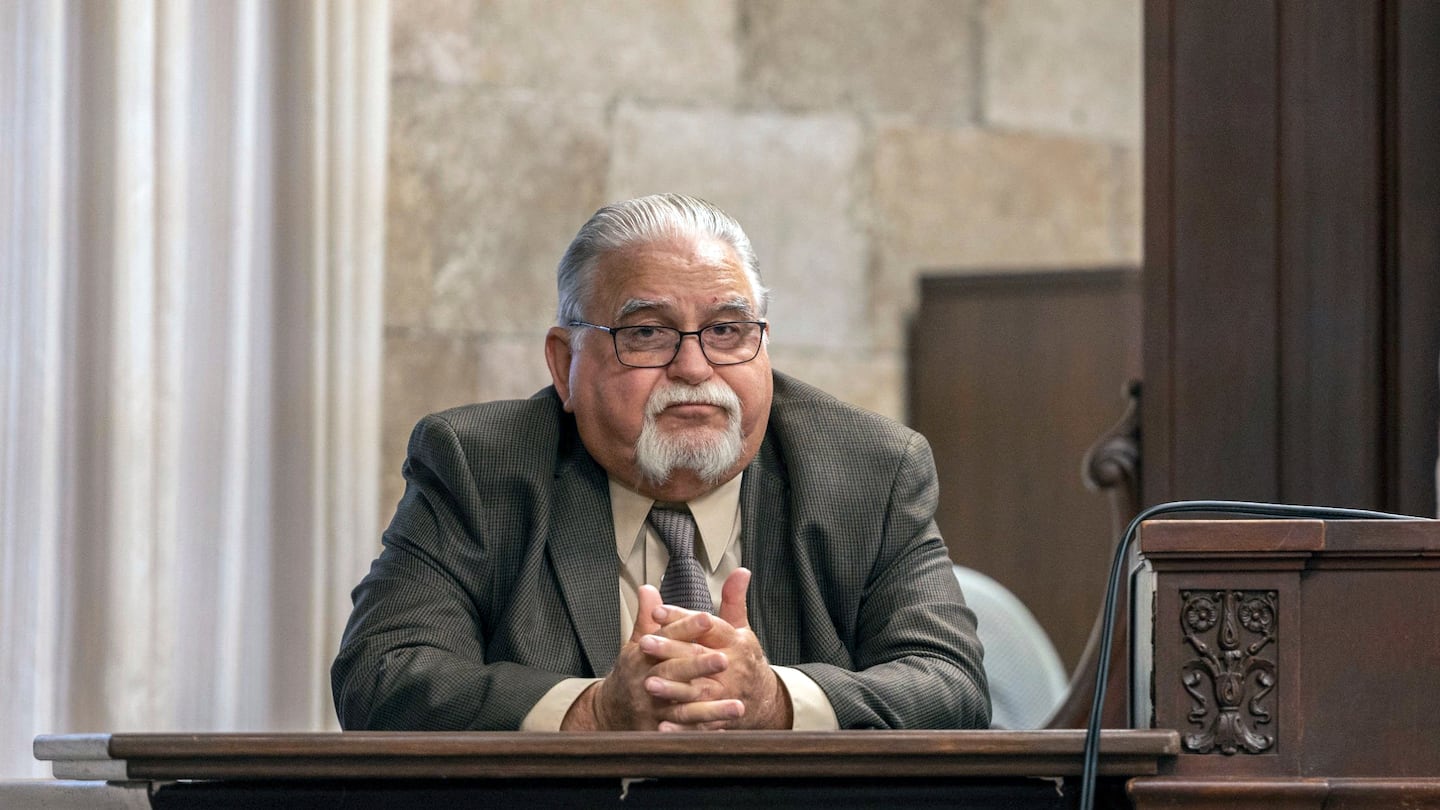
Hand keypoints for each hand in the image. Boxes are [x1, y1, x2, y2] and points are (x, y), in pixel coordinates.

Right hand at [561, 584, 733, 729]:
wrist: (610, 711)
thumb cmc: (632, 672)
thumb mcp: (637, 643)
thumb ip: (648, 617)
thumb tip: (648, 588)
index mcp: (642, 655)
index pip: (666, 637)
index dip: (687, 627)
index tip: (707, 618)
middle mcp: (645, 679)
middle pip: (673, 670)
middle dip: (699, 665)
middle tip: (724, 660)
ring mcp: (651, 707)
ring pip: (683, 705)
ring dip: (711, 708)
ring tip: (738, 706)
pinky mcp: (657, 729)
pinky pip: (683, 731)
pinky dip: (701, 731)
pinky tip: (723, 730)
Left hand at [643, 568, 792, 730]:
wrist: (764, 700)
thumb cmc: (745, 659)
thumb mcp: (740, 628)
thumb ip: (734, 600)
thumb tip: (741, 570)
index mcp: (736, 642)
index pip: (708, 627)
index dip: (683, 618)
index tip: (658, 611)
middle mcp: (732, 668)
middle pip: (699, 657)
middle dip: (671, 650)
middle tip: (645, 643)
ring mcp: (727, 695)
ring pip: (698, 692)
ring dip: (673, 690)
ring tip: (648, 685)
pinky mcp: (721, 719)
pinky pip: (700, 724)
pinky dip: (682, 727)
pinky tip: (662, 726)